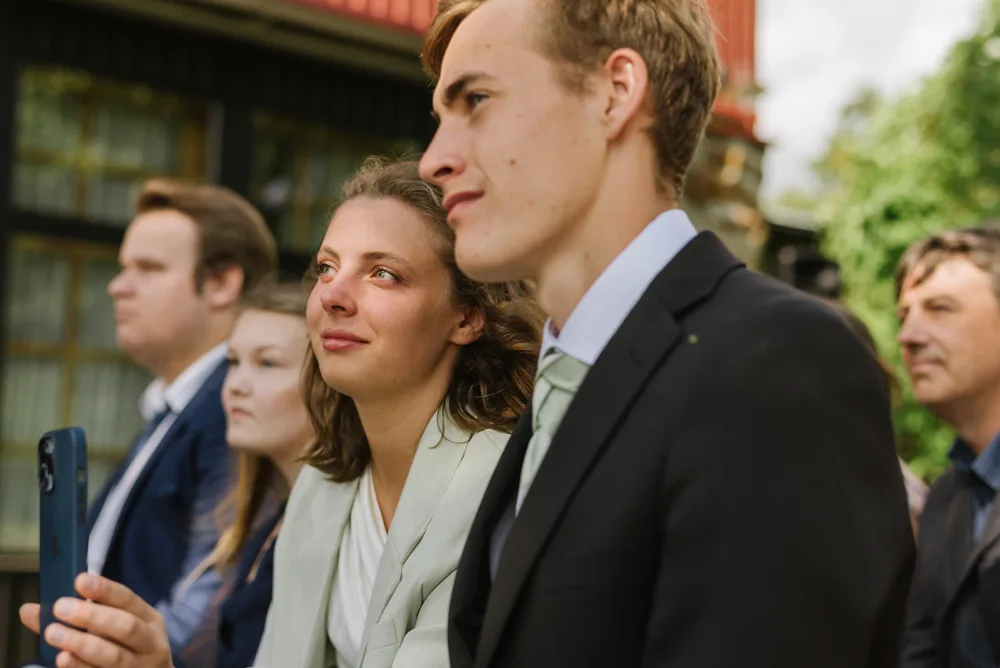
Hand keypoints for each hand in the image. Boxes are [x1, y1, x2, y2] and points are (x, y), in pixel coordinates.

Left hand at [19, 573, 172, 667]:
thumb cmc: (125, 649)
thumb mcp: (112, 628)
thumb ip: (75, 618)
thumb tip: (29, 610)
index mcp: (148, 620)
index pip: (129, 599)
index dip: (105, 589)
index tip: (79, 580)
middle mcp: (149, 643)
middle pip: (126, 627)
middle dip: (92, 616)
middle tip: (60, 608)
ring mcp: (139, 667)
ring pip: (113, 656)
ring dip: (81, 644)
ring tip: (53, 633)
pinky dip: (80, 666)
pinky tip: (63, 659)